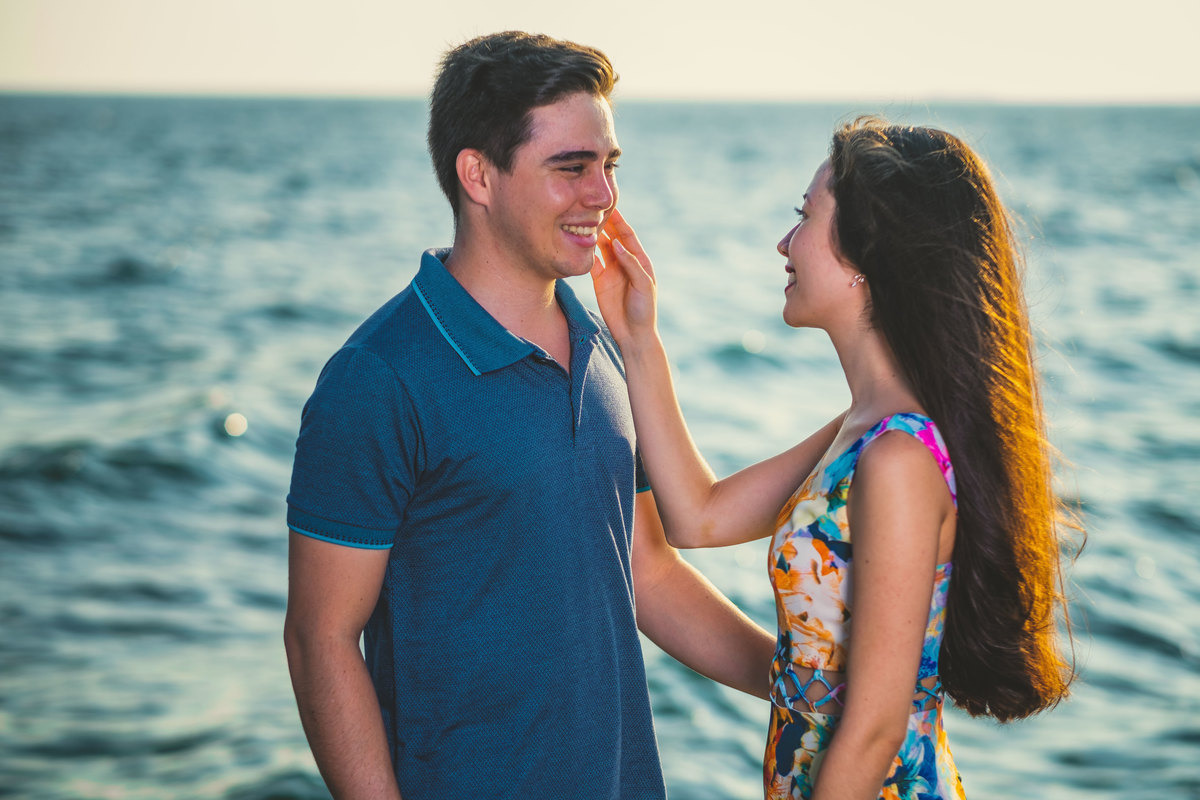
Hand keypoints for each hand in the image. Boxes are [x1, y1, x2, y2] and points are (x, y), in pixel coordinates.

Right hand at [591, 208, 657, 345]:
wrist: (633, 334)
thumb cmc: (644, 309)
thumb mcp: (643, 284)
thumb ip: (630, 263)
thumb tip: (617, 243)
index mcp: (639, 261)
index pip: (628, 236)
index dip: (620, 222)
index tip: (611, 207)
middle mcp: (624, 262)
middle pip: (613, 238)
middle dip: (605, 223)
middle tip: (592, 209)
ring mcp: (611, 271)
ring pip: (601, 248)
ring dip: (594, 235)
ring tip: (582, 220)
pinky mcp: (600, 281)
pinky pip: (592, 263)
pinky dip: (586, 252)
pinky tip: (578, 242)